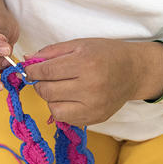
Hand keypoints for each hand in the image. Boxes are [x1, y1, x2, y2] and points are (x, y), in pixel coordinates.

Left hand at [24, 38, 162, 125]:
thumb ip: (51, 52)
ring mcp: (93, 106)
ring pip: (53, 108)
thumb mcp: (79, 44)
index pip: (46, 71)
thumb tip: (27, 59)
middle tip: (45, 77)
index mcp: (85, 63)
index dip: (32, 71)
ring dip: (51, 97)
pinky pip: (65, 118)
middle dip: (40, 83)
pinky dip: (61, 108)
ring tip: (60, 87)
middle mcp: (90, 87)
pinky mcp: (95, 118)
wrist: (134, 71)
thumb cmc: (106, 54)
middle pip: (47, 91)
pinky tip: (69, 98)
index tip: (29, 69)